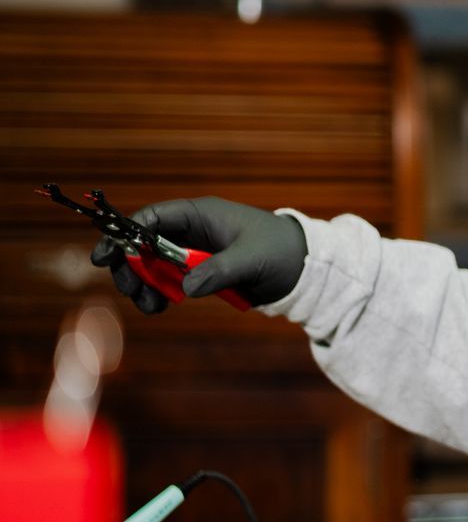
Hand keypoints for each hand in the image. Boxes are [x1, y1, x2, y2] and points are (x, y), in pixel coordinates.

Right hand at [90, 197, 307, 313]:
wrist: (306, 269)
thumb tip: (186, 287)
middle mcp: (193, 230)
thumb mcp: (252, 260)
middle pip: (144, 243)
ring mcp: (194, 252)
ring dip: (144, 284)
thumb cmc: (282, 252)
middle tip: (130, 290)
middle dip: (131, 266)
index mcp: (202, 214)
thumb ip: (219, 271)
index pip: (153, 217)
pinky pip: (169, 280)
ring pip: (153, 265)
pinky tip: (160, 306)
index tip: (107, 256)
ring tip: (151, 307)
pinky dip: (159, 292)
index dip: (125, 234)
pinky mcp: (200, 272)